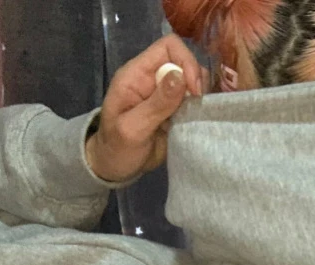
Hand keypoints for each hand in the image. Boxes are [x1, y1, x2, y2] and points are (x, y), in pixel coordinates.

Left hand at [85, 35, 209, 183]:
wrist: (115, 168)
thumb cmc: (116, 148)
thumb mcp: (133, 128)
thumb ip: (156, 103)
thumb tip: (181, 77)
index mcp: (137, 74)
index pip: (168, 47)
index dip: (186, 62)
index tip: (194, 90)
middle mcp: (153, 79)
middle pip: (185, 62)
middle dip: (197, 82)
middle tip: (197, 108)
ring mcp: (165, 95)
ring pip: (193, 81)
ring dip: (200, 97)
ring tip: (196, 116)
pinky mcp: (174, 111)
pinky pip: (193, 101)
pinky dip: (199, 109)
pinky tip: (197, 122)